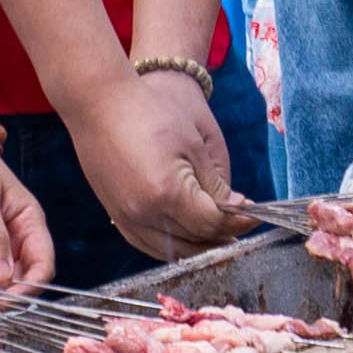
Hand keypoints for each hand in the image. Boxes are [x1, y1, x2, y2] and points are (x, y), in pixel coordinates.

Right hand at [65, 66, 238, 258]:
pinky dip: (170, 245)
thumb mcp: (192, 145)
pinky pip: (146, 243)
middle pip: (193, 240)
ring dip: (197, 247)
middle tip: (240, 227)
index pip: (212, 223)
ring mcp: (125, 217)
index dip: (237, 223)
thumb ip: (215, 184)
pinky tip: (185, 235)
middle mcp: (145, 213)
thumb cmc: (148, 113)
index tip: (254, 217)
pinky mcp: (115, 214)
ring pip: (169, 250)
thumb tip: (236, 209)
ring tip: (218, 235)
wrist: (99, 103)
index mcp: (167, 194)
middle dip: (221, 236)